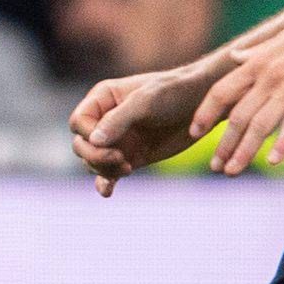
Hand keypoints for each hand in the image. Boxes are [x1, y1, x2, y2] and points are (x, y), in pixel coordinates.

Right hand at [71, 64, 212, 195]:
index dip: (88, 136)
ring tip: (128, 167)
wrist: (204, 104)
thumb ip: (118, 120)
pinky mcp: (132, 157)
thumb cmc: (174, 92)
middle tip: (120, 160)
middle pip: (81, 144)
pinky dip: (106, 183)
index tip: (109, 142)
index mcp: (102, 99)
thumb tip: (94, 141)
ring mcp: (118, 140)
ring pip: (94, 161)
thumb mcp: (146, 101)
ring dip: (104, 169)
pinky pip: (110, 173)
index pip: (78, 122)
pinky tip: (107, 191)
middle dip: (95, 156)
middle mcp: (105, 120)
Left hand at [192, 3, 283, 175]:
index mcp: (256, 64)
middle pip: (237, 116)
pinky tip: (273, 161)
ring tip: (233, 171)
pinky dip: (282, 143)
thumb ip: (254, 53)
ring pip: (260, 125)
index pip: (220, 92)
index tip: (194, 132)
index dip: (204, 113)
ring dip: (244, 151)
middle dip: (223, 144)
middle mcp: (267, 78)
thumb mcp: (277, 40)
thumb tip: (234, 56)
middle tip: (215, 166)